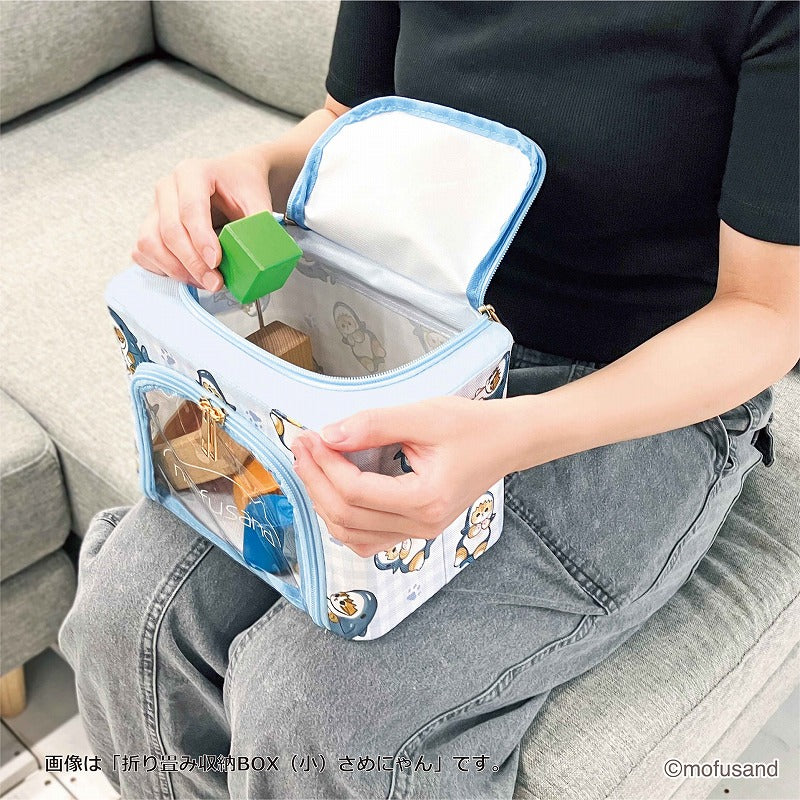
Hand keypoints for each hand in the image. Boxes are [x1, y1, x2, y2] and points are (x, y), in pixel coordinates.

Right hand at [132, 146, 272, 289]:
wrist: (232, 177)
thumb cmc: (241, 186)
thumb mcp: (257, 198)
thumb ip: (259, 223)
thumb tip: (262, 254)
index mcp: (192, 173)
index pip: (190, 208)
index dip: (201, 239)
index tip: (216, 262)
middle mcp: (167, 188)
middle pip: (169, 230)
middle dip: (192, 262)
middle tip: (214, 282)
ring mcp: (155, 207)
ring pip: (150, 243)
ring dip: (175, 269)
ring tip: (203, 282)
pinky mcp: (149, 225)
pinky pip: (143, 252)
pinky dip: (162, 269)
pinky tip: (187, 275)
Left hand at [290, 396, 515, 557]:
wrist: (506, 442)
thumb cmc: (472, 426)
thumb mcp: (424, 415)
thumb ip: (375, 424)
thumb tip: (329, 435)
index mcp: (426, 500)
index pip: (356, 492)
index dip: (326, 464)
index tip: (311, 437)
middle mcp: (421, 525)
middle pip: (347, 517)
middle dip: (316, 481)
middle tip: (302, 447)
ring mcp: (419, 532)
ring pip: (352, 535)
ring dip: (324, 502)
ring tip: (311, 467)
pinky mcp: (416, 528)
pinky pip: (368, 538)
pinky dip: (343, 519)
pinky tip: (334, 491)